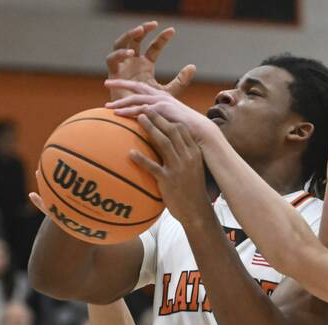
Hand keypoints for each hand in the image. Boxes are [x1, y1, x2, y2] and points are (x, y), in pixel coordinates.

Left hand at [105, 81, 215, 144]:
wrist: (202, 134)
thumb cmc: (188, 131)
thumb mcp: (172, 122)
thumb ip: (161, 120)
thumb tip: (153, 124)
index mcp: (164, 98)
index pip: (143, 88)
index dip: (129, 85)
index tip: (116, 84)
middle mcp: (163, 97)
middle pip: (137, 88)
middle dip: (121, 84)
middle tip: (106, 83)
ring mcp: (163, 103)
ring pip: (137, 99)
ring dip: (122, 102)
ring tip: (108, 106)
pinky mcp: (163, 111)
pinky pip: (142, 110)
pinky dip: (129, 112)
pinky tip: (118, 115)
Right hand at [106, 21, 195, 100]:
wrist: (138, 121)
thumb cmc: (151, 108)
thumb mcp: (168, 93)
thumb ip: (180, 81)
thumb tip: (193, 66)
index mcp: (146, 65)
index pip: (154, 47)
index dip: (162, 38)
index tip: (172, 31)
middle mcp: (133, 63)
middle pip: (136, 40)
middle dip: (143, 30)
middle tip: (153, 24)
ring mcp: (122, 67)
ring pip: (121, 44)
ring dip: (129, 36)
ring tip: (139, 31)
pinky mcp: (113, 75)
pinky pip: (112, 59)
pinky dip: (120, 54)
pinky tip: (131, 53)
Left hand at [130, 110, 211, 224]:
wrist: (197, 212)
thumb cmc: (193, 191)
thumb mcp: (193, 170)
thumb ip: (184, 157)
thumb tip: (172, 146)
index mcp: (194, 154)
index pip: (182, 130)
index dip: (169, 118)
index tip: (157, 109)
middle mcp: (188, 158)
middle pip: (172, 131)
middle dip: (158, 117)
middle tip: (144, 109)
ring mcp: (179, 168)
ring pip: (164, 143)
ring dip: (150, 128)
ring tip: (137, 118)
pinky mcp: (169, 180)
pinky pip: (153, 167)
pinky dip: (141, 159)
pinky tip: (130, 153)